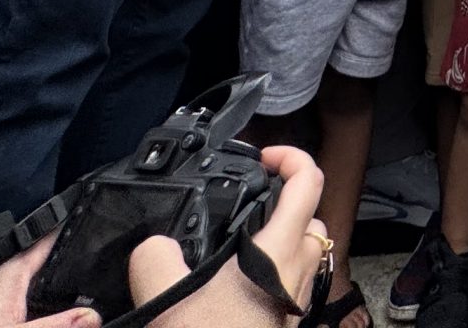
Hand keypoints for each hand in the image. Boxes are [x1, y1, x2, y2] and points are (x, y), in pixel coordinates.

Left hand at [0, 234, 100, 327]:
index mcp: (10, 274)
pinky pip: (21, 296)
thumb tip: (94, 315)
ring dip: (52, 281)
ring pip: (31, 280)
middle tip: (97, 255)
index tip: (92, 215)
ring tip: (79, 281)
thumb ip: (57, 325)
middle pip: (42, 260)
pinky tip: (46, 312)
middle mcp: (1, 279)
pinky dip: (37, 298)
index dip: (70, 226)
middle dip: (67, 258)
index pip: (45, 239)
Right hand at [128, 145, 329, 324]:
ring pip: (304, 255)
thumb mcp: (165, 294)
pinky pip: (288, 287)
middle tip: (250, 202)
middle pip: (313, 218)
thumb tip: (154, 245)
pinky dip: (268, 276)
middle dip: (286, 203)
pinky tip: (231, 288)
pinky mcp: (284, 325)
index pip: (308, 181)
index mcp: (279, 252)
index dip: (290, 156)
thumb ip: (154, 256)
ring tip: (236, 245)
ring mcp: (295, 303)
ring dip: (279, 242)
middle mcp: (297, 274)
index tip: (262, 157)